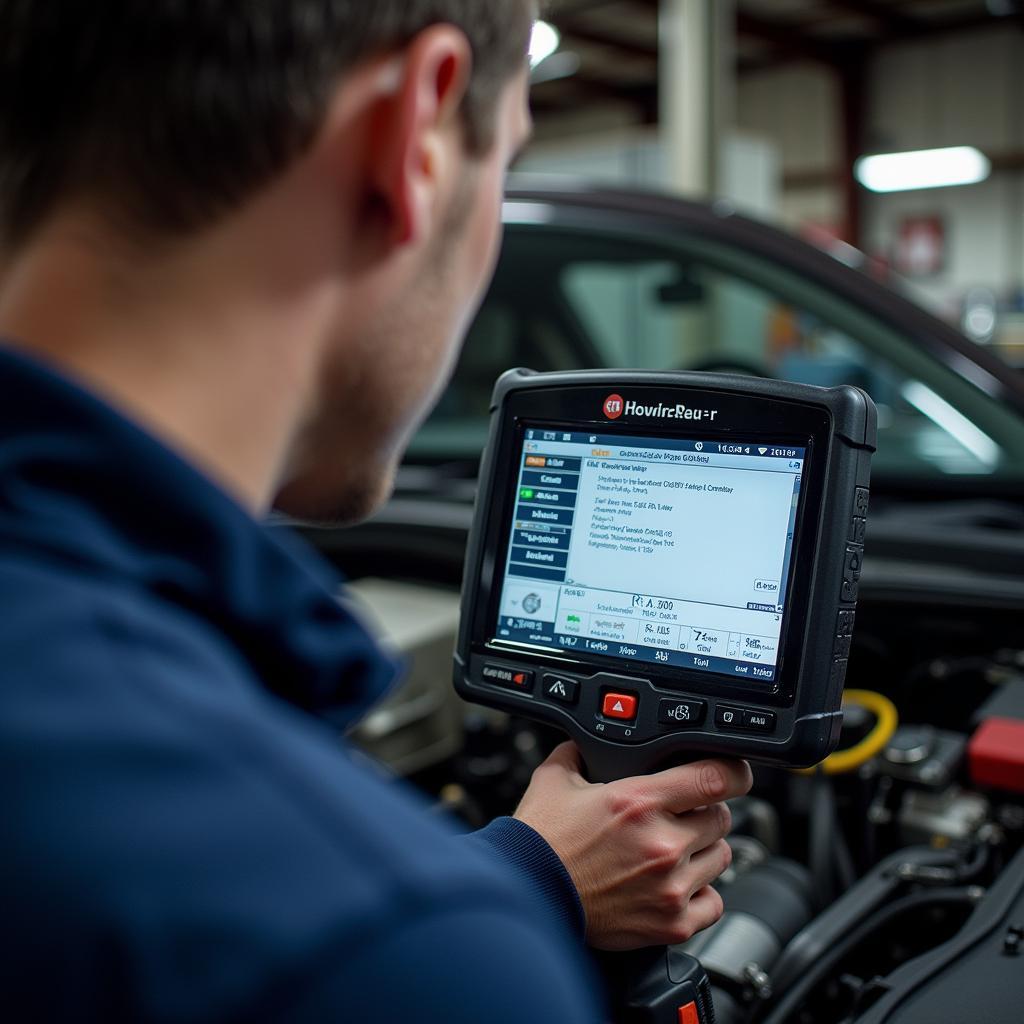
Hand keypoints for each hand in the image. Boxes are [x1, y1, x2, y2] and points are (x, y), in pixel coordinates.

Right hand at [514, 742, 751, 950]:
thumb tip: (590, 739)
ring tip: (672, 850)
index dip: (733, 771)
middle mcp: (661, 843)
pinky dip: (700, 893)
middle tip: (677, 816)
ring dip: (702, 850)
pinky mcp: (671, 923)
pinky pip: (714, 903)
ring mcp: (670, 886)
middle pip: (721, 817)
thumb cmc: (539, 842)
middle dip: (703, 811)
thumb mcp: (555, 779)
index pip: (714, 778)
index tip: (733, 773)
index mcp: (638, 801)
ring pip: (720, 857)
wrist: (526, 895)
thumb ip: (580, 751)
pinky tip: (674, 884)